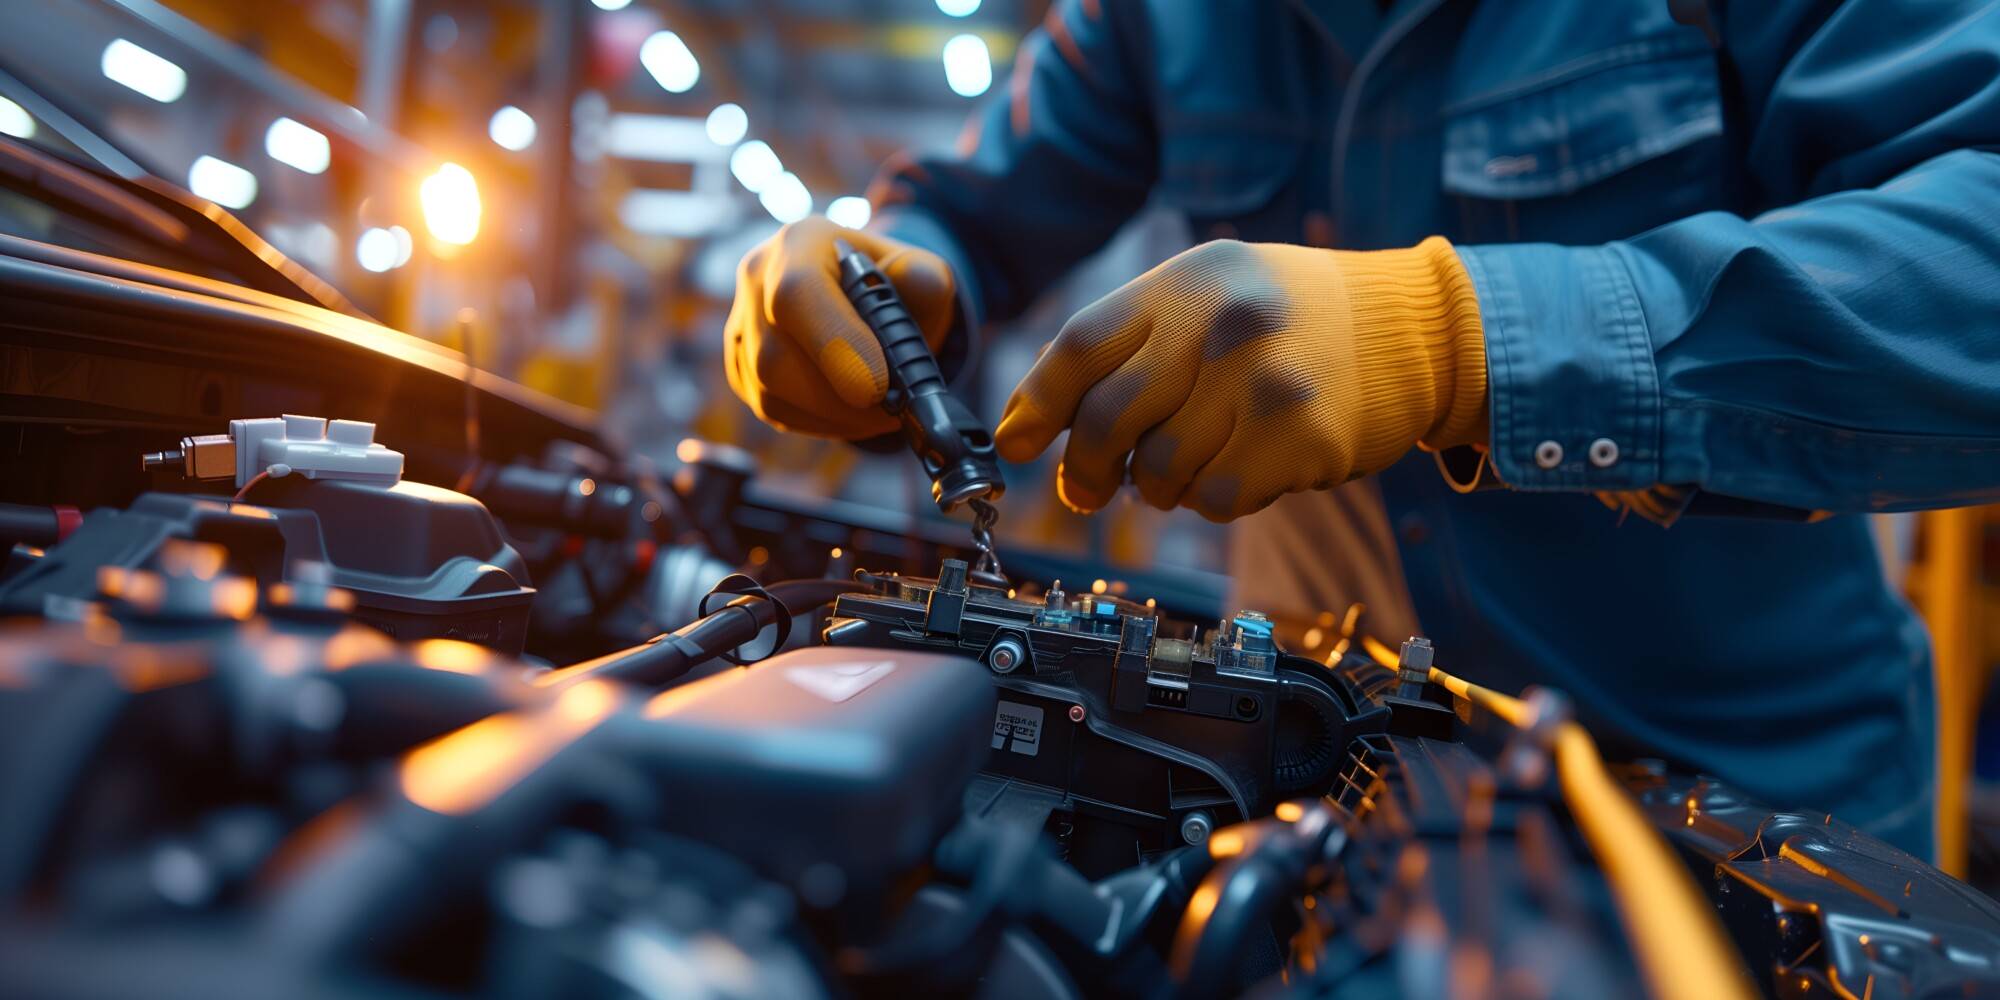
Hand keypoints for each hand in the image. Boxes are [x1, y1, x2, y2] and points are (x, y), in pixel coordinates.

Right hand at [724, 217, 957, 439]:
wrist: (869, 303)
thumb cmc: (897, 289)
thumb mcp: (923, 274)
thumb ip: (924, 278)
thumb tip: (914, 281)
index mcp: (800, 242)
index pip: (797, 293)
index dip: (834, 346)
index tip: (876, 388)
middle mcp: (758, 278)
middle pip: (774, 356)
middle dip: (838, 397)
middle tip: (891, 411)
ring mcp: (743, 324)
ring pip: (768, 390)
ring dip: (832, 415)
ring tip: (879, 413)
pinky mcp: (741, 365)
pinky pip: (769, 408)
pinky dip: (817, 421)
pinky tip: (850, 411)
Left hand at [993, 237, 1487, 521]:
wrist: (1414, 330)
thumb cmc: (1293, 320)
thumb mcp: (1211, 295)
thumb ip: (1132, 347)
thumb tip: (1038, 428)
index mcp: (1183, 282)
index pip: (1080, 346)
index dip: (1035, 404)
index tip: (1016, 446)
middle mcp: (1219, 323)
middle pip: (1109, 419)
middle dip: (1087, 469)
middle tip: (1088, 489)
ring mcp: (1262, 379)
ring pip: (1160, 470)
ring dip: (1161, 486)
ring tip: (1192, 461)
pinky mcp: (1301, 435)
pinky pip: (1216, 500)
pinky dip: (1214, 501)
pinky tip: (1243, 470)